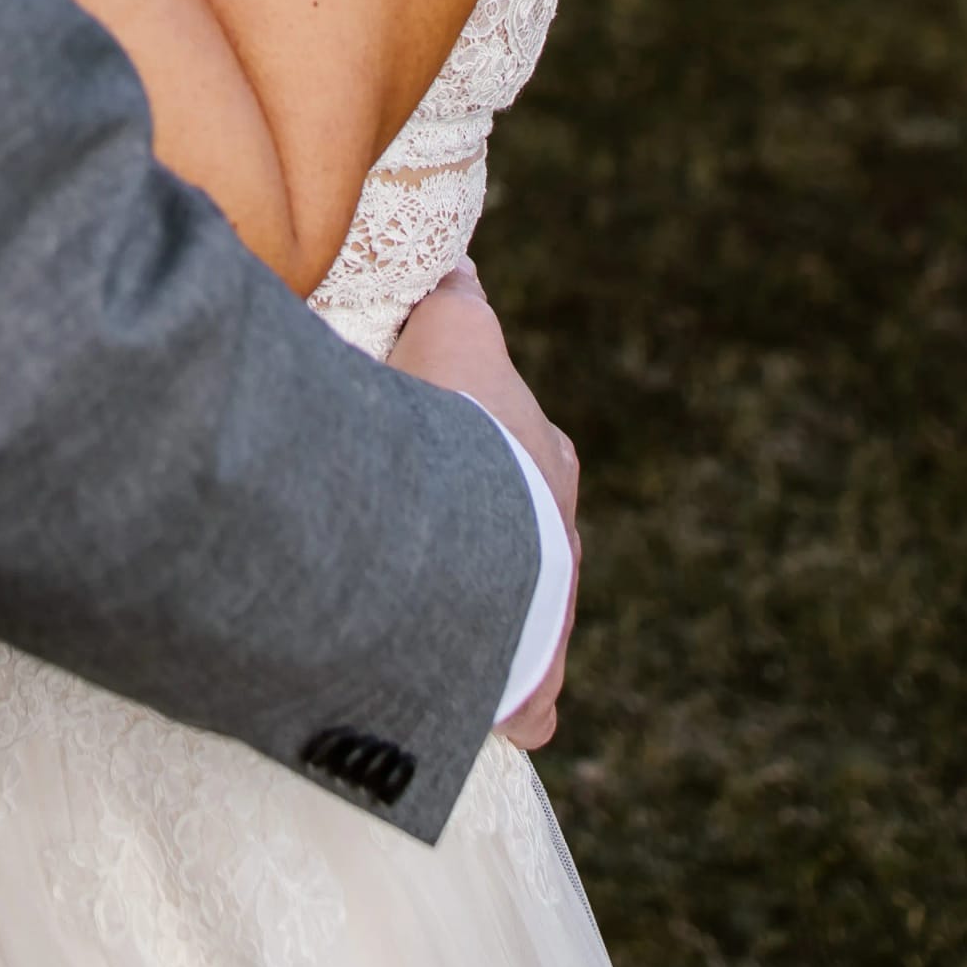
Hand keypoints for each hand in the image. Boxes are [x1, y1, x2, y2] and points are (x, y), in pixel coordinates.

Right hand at [390, 260, 580, 748]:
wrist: (461, 534)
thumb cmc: (451, 424)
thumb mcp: (452, 332)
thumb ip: (455, 297)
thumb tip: (460, 260)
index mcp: (548, 463)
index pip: (517, 449)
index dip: (471, 445)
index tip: (421, 449)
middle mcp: (562, 543)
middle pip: (520, 538)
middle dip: (476, 537)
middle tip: (405, 533)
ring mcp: (551, 624)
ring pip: (520, 621)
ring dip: (475, 618)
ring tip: (408, 614)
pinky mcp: (529, 692)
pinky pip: (520, 706)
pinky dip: (493, 703)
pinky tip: (449, 700)